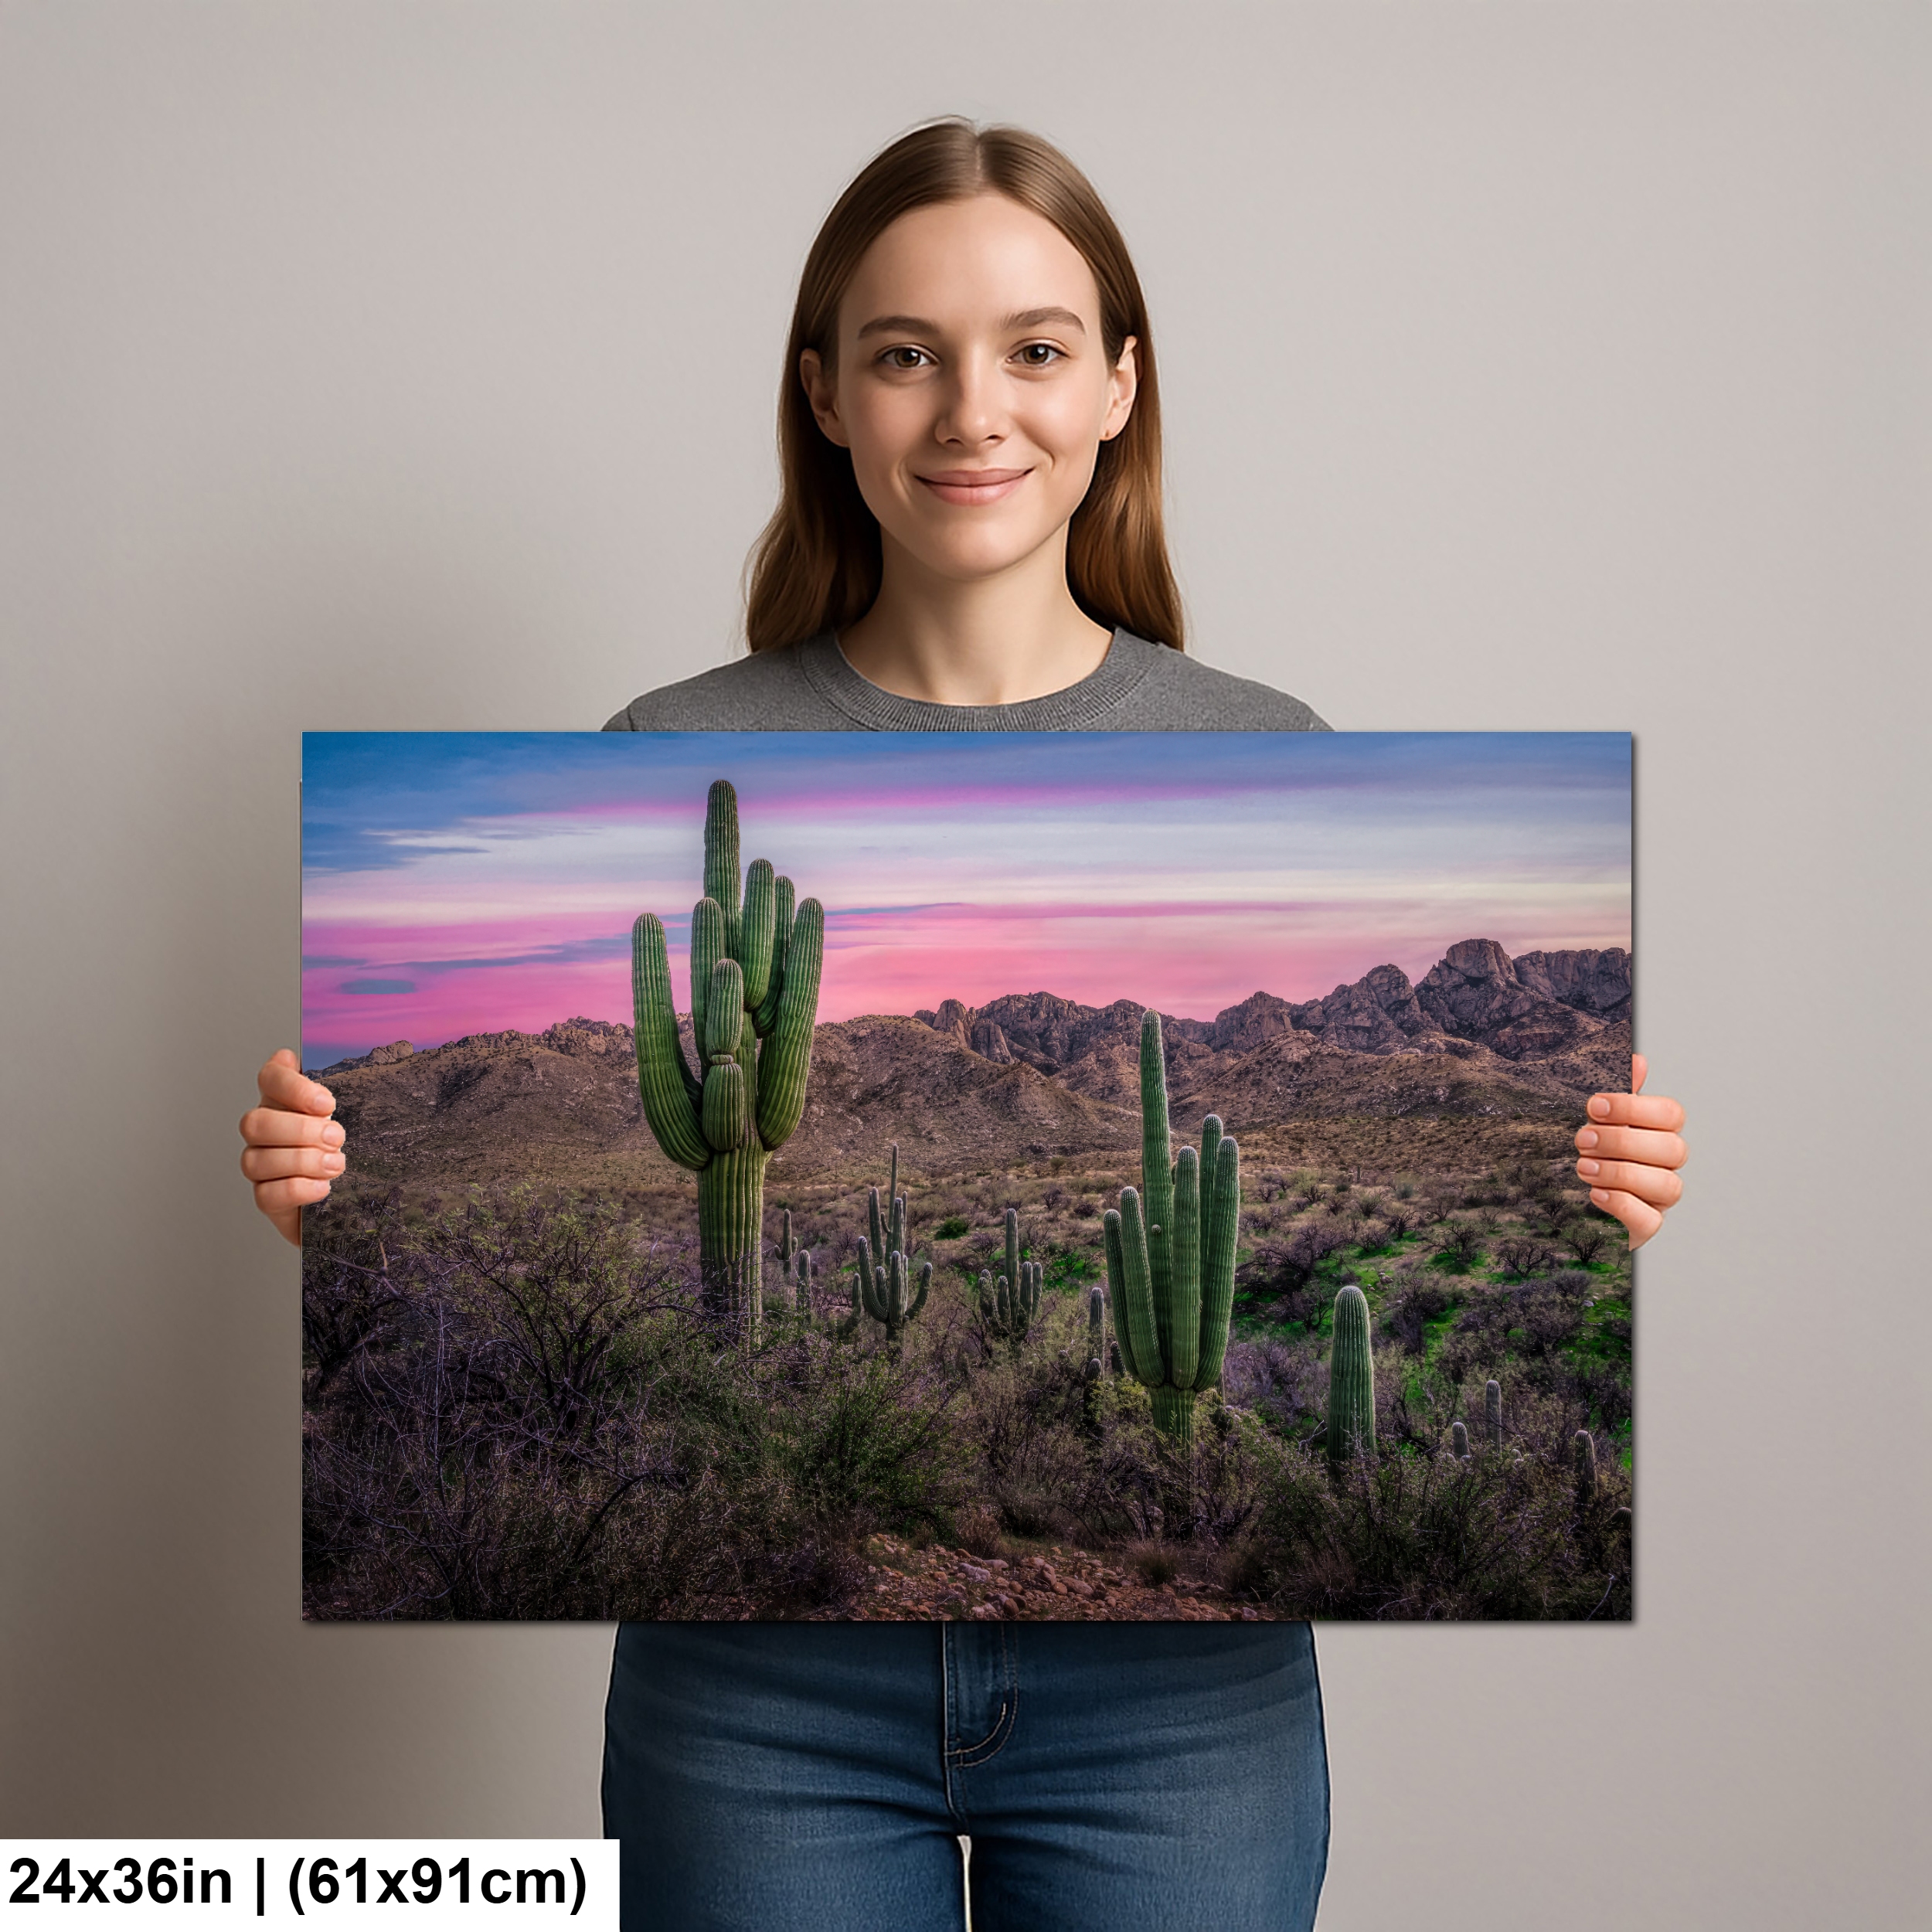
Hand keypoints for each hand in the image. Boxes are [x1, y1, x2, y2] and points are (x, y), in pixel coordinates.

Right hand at [239, 1048, 343, 1245]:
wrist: (350, 1192)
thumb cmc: (344, 1146)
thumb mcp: (350, 1111)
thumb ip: (335, 1086)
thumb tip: (319, 1053)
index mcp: (282, 1102)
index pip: (269, 1078)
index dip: (292, 1087)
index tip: (327, 1103)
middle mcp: (264, 1131)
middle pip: (255, 1123)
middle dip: (300, 1130)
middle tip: (336, 1138)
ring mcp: (260, 1165)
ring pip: (256, 1160)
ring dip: (302, 1161)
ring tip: (336, 1164)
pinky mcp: (266, 1198)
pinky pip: (267, 1194)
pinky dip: (298, 1189)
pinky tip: (323, 1187)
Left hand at [1575, 1054, 1684, 1250]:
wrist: (1568, 1202)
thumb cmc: (1594, 1155)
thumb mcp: (1600, 1121)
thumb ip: (1621, 1094)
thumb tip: (1638, 1059)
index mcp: (1659, 1134)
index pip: (1671, 1114)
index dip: (1634, 1107)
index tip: (1594, 1106)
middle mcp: (1665, 1166)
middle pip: (1672, 1149)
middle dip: (1623, 1141)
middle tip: (1582, 1139)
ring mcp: (1659, 1199)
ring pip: (1667, 1185)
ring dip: (1620, 1172)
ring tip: (1583, 1166)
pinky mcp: (1644, 1227)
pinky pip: (1649, 1220)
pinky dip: (1622, 1204)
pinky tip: (1596, 1193)